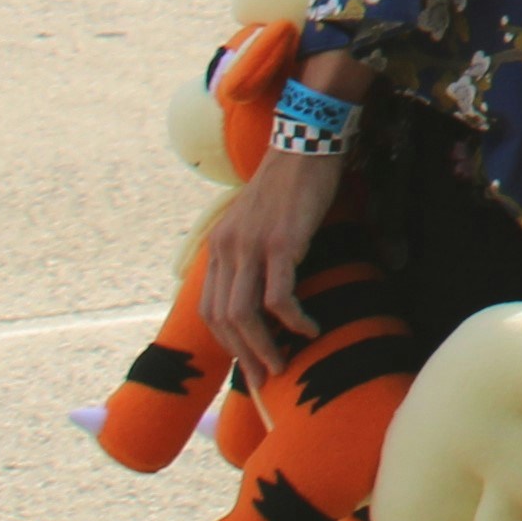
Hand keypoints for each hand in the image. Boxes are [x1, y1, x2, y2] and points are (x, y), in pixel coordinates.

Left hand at [196, 147, 346, 384]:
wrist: (308, 142)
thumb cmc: (293, 183)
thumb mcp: (261, 221)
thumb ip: (255, 251)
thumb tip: (267, 287)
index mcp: (219, 246)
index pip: (210, 310)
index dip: (228, 343)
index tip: (250, 364)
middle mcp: (227, 249)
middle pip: (224, 319)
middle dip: (245, 355)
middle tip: (267, 377)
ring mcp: (251, 246)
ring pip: (245, 315)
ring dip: (264, 347)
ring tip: (284, 364)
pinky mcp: (281, 243)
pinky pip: (279, 296)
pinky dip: (293, 320)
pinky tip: (311, 328)